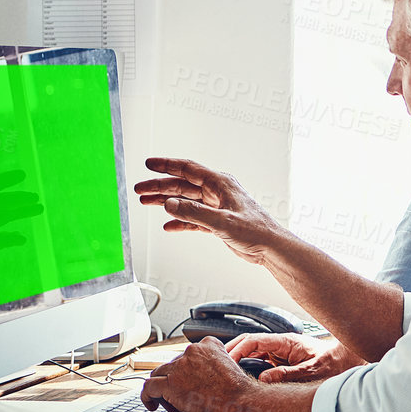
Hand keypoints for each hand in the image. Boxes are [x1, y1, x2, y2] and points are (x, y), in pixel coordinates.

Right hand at [133, 157, 287, 262]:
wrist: (270, 247)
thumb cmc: (256, 230)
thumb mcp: (222, 221)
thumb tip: (169, 205)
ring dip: (166, 202)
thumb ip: (194, 213)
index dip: (167, 165)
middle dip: (160, 186)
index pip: (189, 169)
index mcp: (221, 184)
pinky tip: (168, 225)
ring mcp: (217, 207)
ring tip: (146, 202)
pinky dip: (180, 221)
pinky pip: (193, 218)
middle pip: (183, 185)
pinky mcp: (217, 222)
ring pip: (185, 201)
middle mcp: (217, 192)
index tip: (149, 164)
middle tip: (140, 190)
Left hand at [141, 337, 257, 411]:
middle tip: (180, 397)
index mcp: (209, 345)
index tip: (187, 382)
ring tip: (169, 403)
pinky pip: (149, 387)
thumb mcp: (228, 368)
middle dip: (173, 381)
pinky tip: (152, 404)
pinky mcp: (170, 383)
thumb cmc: (238, 392)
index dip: (184, 371)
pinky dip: (147, 396)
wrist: (241, 402)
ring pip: (157, 374)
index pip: (186, 355)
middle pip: (170, 365)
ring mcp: (180, 366)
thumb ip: (210, 367)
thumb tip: (197, 380)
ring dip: (161, 389)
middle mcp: (192, 351)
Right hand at [227, 333, 362, 383]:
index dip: (237, 350)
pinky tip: (240, 380)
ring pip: (252, 355)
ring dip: (238, 363)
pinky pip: (260, 364)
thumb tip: (264, 379)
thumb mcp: (311, 371)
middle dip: (231, 355)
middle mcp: (280, 346)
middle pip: (248, 346)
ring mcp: (280, 354)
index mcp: (286, 342)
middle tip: (216, 369)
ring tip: (224, 375)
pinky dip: (248, 370)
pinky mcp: (281, 363)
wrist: (348, 361)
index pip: (253, 341)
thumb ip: (288, 374)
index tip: (226, 362)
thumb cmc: (334, 363)